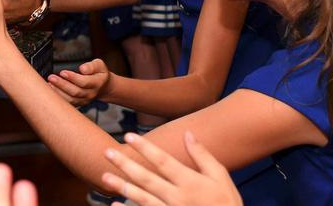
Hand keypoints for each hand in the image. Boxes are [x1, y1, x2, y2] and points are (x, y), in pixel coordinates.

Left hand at [47, 58, 109, 105]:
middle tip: (51, 78)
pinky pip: (69, 104)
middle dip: (62, 85)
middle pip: (75, 92)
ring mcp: (85, 100)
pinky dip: (59, 99)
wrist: (104, 87)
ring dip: (59, 92)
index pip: (84, 82)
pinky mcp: (79, 103)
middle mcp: (91, 93)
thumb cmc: (99, 74)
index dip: (73, 78)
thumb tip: (82, 69)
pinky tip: (51, 92)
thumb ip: (91, 66)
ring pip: (71, 99)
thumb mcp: (99, 65)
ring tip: (49, 84)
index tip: (62, 72)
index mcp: (97, 83)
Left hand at [102, 132, 241, 205]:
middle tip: (107, 152)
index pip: (162, 161)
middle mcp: (178, 197)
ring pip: (142, 198)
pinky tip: (114, 205)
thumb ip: (203, 156)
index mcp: (190, 182)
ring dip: (122, 187)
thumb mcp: (221, 178)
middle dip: (126, 165)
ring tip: (105, 177)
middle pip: (147, 178)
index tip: (128, 136)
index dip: (145, 147)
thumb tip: (188, 134)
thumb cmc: (227, 204)